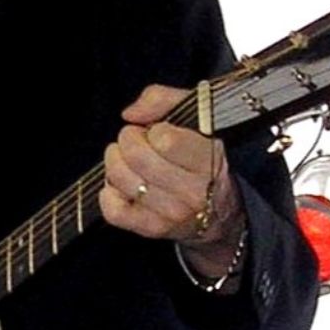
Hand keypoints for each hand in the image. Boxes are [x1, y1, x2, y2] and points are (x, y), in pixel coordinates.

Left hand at [100, 85, 245, 274]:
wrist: (220, 214)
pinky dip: (109, 193)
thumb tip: (131, 113)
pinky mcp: (152, 229)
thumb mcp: (198, 118)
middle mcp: (194, 191)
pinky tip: (121, 185)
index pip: (166, 140)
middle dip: (128, 140)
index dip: (154, 129)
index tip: (158, 131)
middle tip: (134, 140)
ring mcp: (172, 213)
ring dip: (115, 163)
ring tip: (126, 159)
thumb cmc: (203, 158)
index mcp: (210, 160)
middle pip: (137, 158)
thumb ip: (164, 100)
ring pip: (121, 180)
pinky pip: (113, 210)